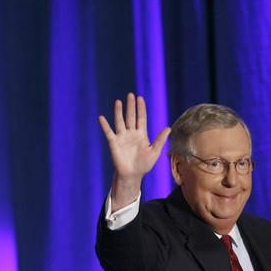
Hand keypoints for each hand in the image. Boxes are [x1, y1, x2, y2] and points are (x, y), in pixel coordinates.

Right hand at [98, 92, 170, 206]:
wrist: (132, 175)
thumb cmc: (144, 165)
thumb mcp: (154, 152)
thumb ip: (160, 140)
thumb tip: (168, 128)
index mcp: (141, 135)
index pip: (141, 118)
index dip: (141, 108)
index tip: (140, 98)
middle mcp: (131, 134)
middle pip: (131, 117)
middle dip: (131, 106)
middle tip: (130, 95)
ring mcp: (122, 137)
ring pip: (120, 122)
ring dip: (118, 112)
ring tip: (118, 102)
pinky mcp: (114, 143)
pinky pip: (109, 133)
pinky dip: (105, 126)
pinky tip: (102, 118)